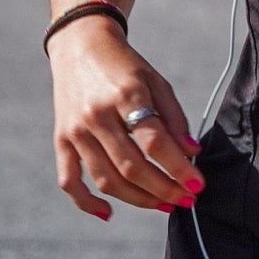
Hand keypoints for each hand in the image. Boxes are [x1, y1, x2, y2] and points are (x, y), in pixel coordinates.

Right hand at [48, 16, 203, 220]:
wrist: (81, 45)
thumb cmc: (125, 66)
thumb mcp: (156, 81)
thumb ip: (174, 117)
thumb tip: (191, 153)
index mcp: (126, 94)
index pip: (154, 142)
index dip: (178, 168)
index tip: (198, 184)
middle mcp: (97, 114)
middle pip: (132, 167)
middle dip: (163, 190)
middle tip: (187, 200)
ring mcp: (76, 130)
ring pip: (106, 179)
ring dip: (138, 200)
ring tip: (164, 205)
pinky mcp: (60, 139)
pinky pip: (69, 181)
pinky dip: (87, 202)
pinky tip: (109, 213)